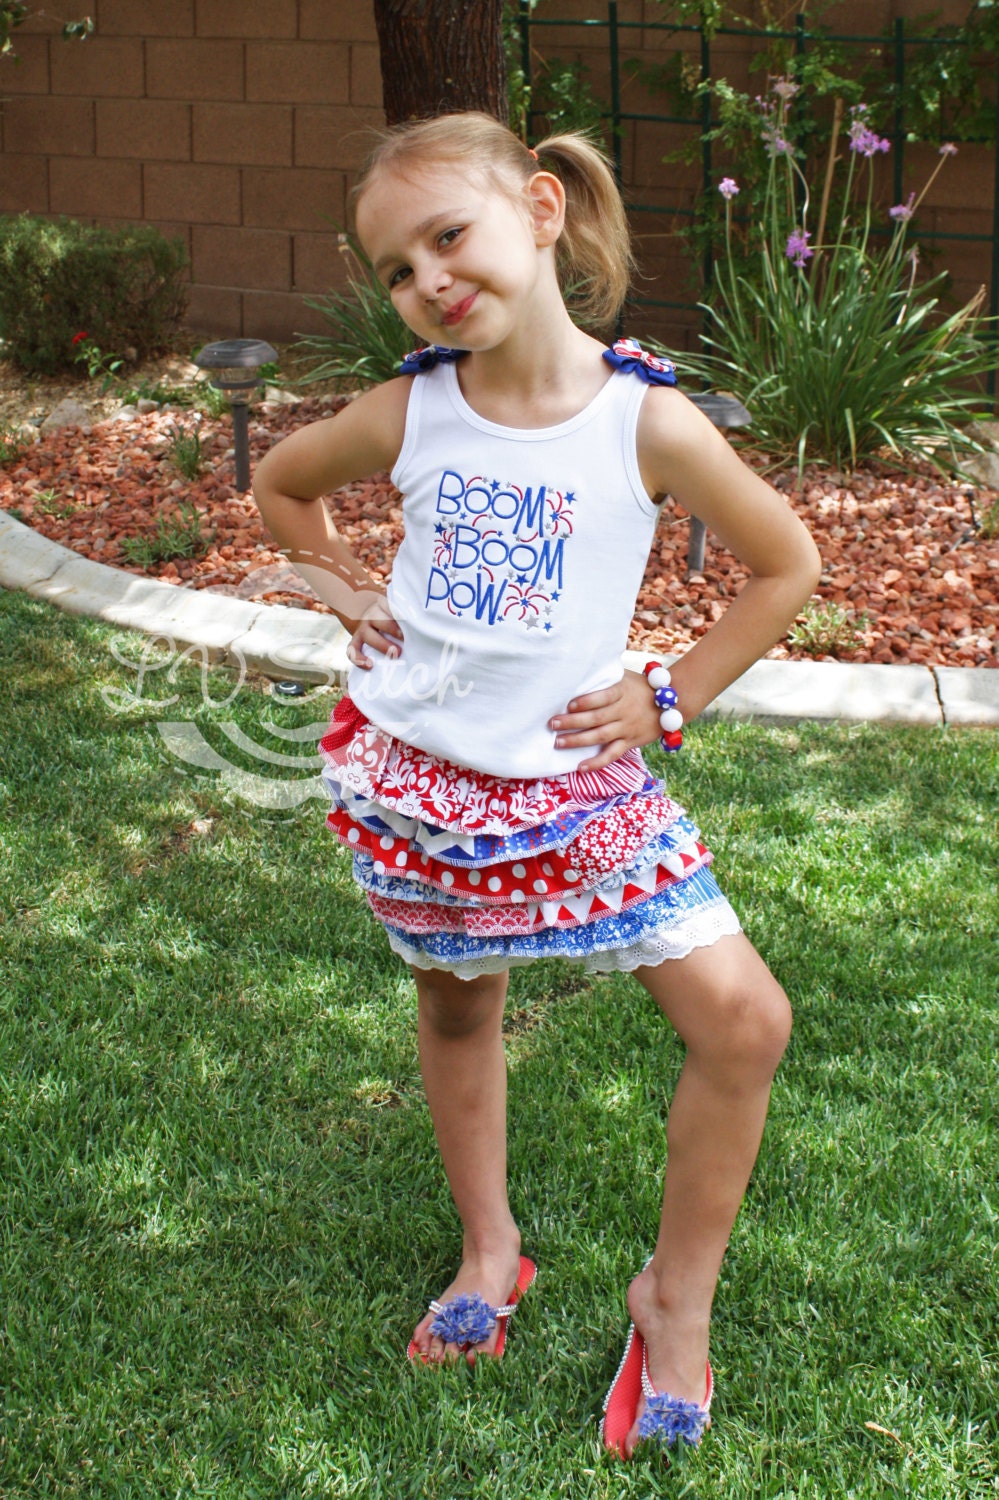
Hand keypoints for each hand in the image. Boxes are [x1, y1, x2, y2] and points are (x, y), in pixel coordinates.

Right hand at [346, 596, 403, 669]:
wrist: (370, 618)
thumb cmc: (392, 619)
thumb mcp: (397, 612)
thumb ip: (407, 618)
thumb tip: (423, 628)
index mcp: (383, 605)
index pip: (388, 604)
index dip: (397, 611)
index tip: (410, 620)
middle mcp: (371, 615)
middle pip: (378, 618)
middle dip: (391, 629)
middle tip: (405, 639)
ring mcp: (362, 629)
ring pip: (367, 634)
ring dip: (381, 644)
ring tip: (396, 654)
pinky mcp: (356, 642)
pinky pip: (352, 650)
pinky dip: (359, 659)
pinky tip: (370, 665)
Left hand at [548, 669, 662, 770]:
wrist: (673, 701)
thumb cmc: (640, 686)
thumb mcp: (625, 676)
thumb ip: (605, 677)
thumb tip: (578, 666)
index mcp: (622, 691)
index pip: (603, 697)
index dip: (587, 701)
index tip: (569, 705)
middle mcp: (624, 710)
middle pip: (597, 718)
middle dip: (573, 722)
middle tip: (552, 723)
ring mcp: (627, 728)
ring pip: (601, 737)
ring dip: (578, 741)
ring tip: (558, 742)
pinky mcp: (630, 742)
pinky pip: (612, 755)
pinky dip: (597, 763)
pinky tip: (580, 767)